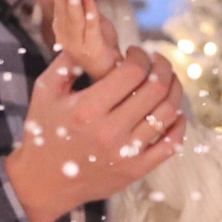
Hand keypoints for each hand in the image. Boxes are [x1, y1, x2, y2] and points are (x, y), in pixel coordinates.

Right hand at [7, 46, 185, 221]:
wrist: (43, 182)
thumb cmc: (43, 133)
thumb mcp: (45, 92)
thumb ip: (67, 62)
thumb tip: (93, 39)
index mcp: (88, 108)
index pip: (133, 72)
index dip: (141, 57)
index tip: (137, 52)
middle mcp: (110, 130)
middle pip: (156, 90)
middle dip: (163, 68)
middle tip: (160, 61)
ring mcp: (126, 153)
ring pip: (167, 114)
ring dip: (174, 91)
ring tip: (169, 82)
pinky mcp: (136, 170)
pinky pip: (171, 145)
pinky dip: (179, 126)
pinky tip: (176, 113)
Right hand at [49, 0, 122, 81]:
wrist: (114, 73)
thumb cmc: (105, 47)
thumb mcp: (95, 23)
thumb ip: (88, 9)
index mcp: (63, 31)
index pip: (60, 7)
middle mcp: (65, 39)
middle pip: (63, 11)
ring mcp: (77, 47)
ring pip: (73, 19)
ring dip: (72, 0)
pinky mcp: (91, 51)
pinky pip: (89, 27)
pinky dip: (89, 11)